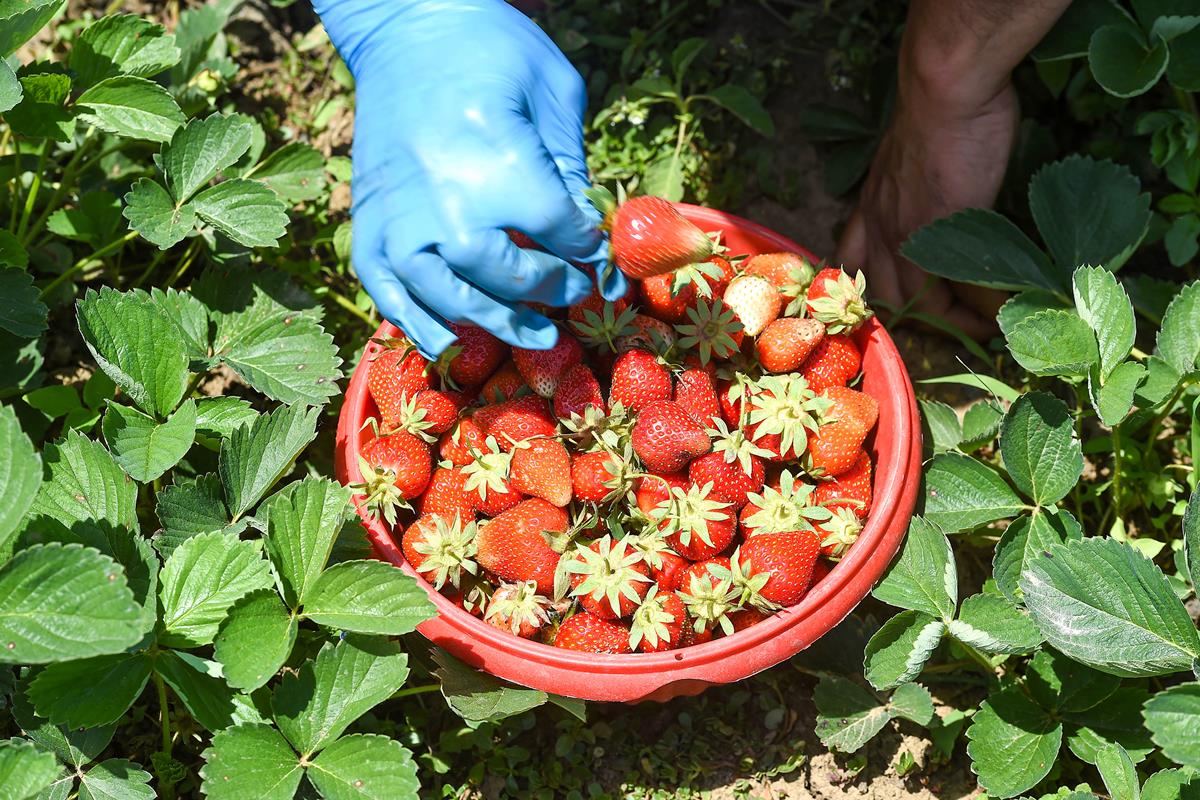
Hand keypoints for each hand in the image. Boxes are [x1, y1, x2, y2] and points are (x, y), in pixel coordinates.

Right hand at [314, 0, 626, 357]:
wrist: (406, 25)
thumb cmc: (490, 48)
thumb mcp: (553, 89)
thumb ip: (570, 164)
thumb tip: (585, 230)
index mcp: (499, 163)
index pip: (560, 232)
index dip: (588, 251)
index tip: (600, 260)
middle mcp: (445, 201)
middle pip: (505, 276)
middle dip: (547, 290)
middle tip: (569, 295)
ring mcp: (399, 217)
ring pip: (448, 297)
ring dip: (495, 323)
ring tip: (535, 337)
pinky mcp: (368, 221)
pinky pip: (387, 290)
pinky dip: (416, 322)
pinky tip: (450, 340)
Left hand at [837, 76, 1012, 339]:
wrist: (945, 90)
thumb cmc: (939, 110)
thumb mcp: (912, 156)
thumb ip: (919, 186)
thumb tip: (947, 199)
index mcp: (870, 207)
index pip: (856, 265)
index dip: (874, 291)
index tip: (899, 307)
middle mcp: (877, 227)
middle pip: (885, 295)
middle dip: (916, 319)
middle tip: (951, 327)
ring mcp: (900, 235)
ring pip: (916, 302)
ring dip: (950, 322)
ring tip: (981, 327)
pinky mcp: (932, 238)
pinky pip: (949, 292)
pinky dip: (973, 311)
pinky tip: (996, 315)